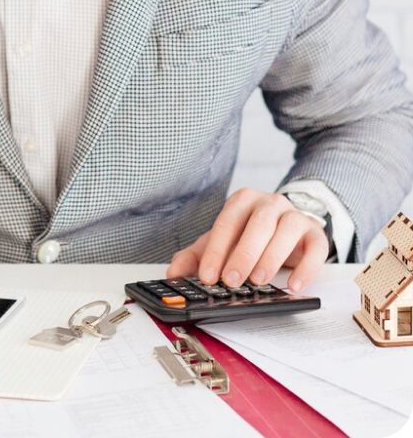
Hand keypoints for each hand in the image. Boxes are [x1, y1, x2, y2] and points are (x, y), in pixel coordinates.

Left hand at [166, 188, 328, 292]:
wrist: (288, 229)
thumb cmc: (251, 236)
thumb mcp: (222, 244)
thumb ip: (197, 257)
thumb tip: (173, 273)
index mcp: (242, 201)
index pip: (227, 222)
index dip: (216, 250)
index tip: (208, 277)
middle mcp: (269, 203)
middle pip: (257, 224)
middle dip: (243, 253)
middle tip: (231, 281)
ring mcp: (294, 216)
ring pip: (286, 230)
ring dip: (271, 257)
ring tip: (259, 281)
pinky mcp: (315, 234)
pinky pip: (315, 248)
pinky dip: (306, 267)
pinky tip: (293, 286)